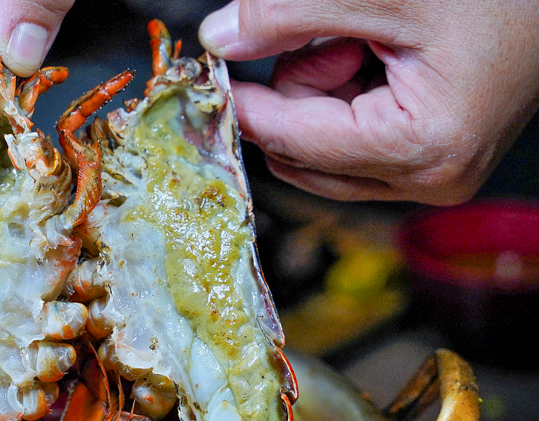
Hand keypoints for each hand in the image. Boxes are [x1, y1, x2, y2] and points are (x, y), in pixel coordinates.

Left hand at [199, 0, 538, 204]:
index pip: (298, 142)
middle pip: (305, 153)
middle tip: (338, 35)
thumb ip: (290, 16)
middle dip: (301, 91)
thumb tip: (222, 38)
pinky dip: (345, 90)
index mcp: (426, 148)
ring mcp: (432, 173)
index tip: (215, 77)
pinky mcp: (430, 159)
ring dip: (324, 87)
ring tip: (371, 38)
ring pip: (323, 147)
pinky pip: (352, 137)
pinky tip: (379, 51)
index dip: (247, 107)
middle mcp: (431, 177)